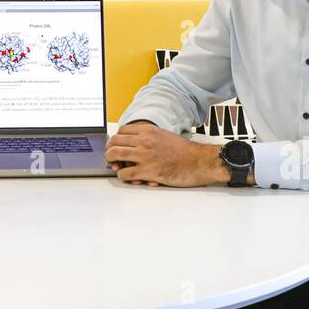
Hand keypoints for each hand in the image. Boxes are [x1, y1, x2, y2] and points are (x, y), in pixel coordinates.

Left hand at [104, 122, 226, 187]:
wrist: (199, 161)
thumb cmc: (185, 151)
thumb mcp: (164, 136)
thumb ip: (149, 137)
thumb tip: (136, 143)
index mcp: (148, 131)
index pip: (121, 131)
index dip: (116, 139)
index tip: (116, 146)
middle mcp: (144, 141)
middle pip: (114, 142)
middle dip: (110, 151)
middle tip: (112, 158)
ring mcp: (144, 156)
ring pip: (115, 156)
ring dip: (112, 163)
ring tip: (116, 167)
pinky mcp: (147, 171)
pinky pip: (125, 174)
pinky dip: (123, 176)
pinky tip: (128, 177)